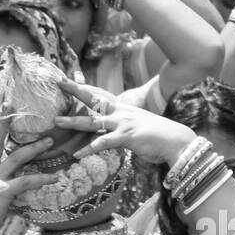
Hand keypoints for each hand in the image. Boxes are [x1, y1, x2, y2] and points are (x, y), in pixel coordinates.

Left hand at [56, 80, 195, 163]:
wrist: (177, 141)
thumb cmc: (158, 136)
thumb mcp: (137, 126)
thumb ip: (122, 126)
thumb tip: (111, 132)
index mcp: (123, 108)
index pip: (100, 94)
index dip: (84, 86)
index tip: (68, 79)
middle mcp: (121, 112)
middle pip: (94, 98)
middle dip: (76, 90)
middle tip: (59, 82)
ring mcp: (123, 123)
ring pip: (93, 121)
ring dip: (73, 121)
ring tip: (57, 121)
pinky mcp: (126, 137)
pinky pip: (103, 142)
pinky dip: (89, 149)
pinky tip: (76, 154)